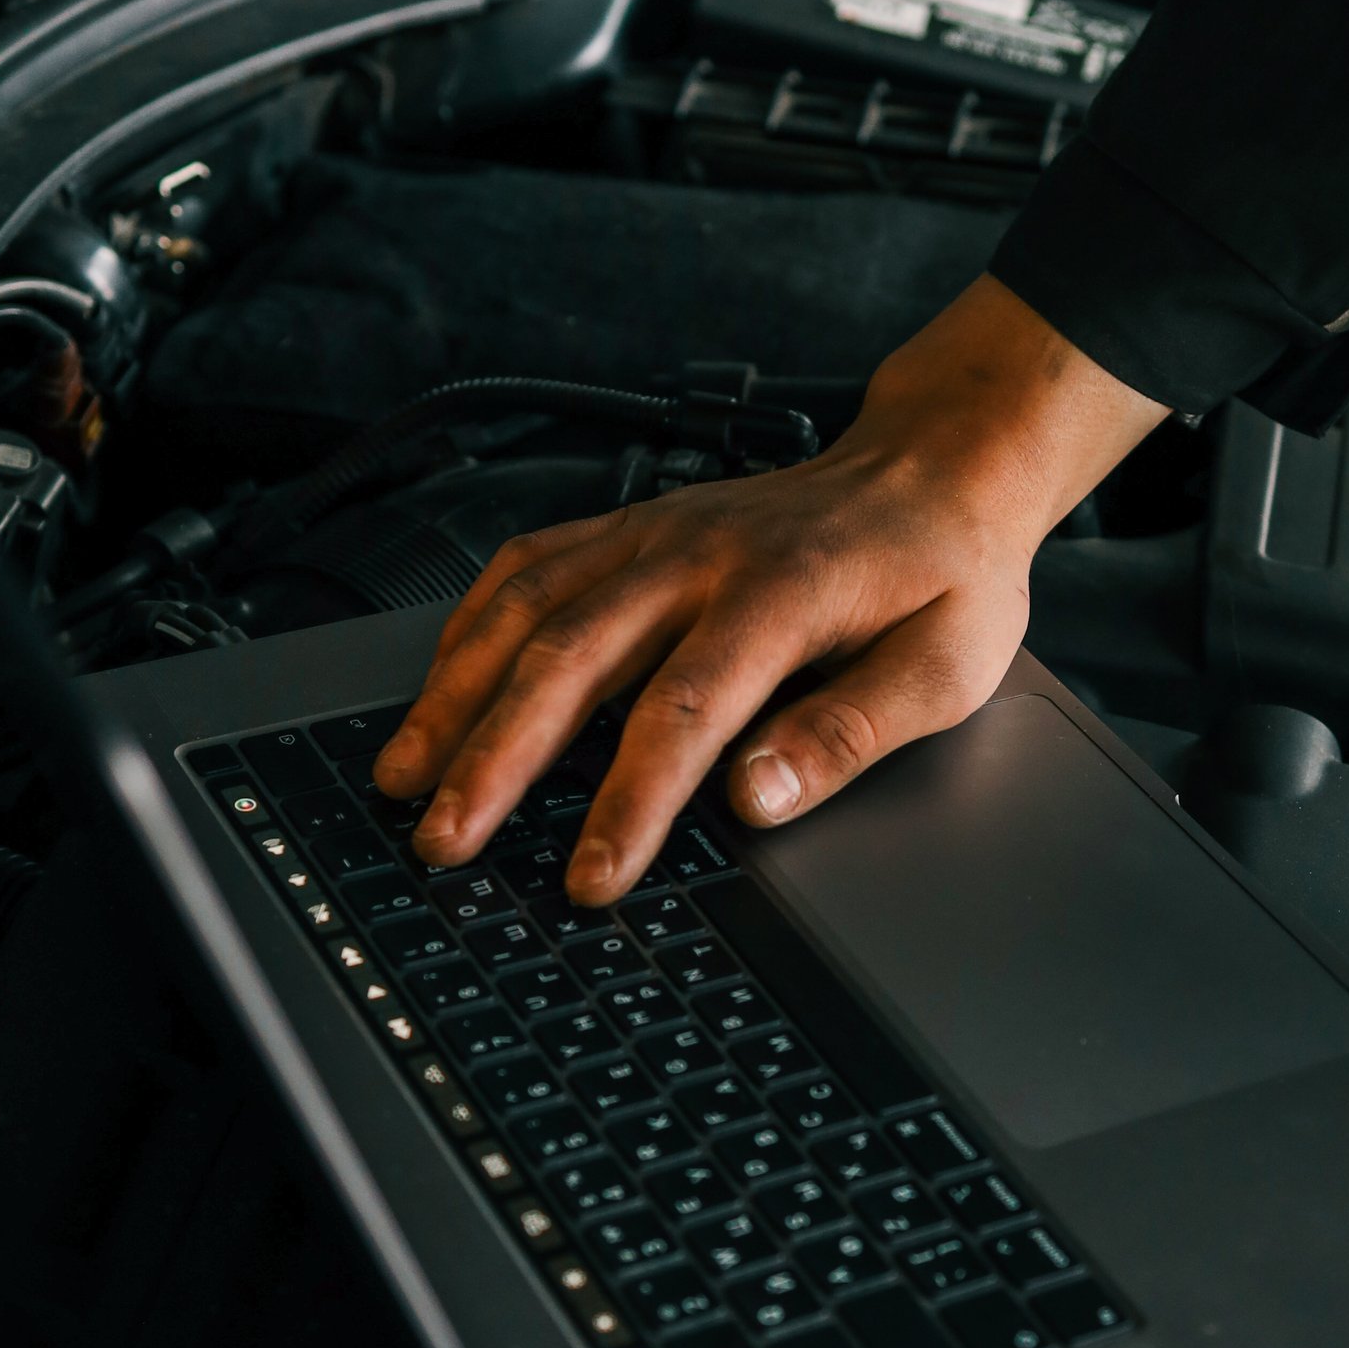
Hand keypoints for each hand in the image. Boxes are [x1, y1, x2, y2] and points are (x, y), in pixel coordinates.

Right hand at [373, 275, 1165, 898]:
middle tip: (446, 841)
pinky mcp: (628, 528)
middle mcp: (697, 555)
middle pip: (570, 659)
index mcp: (781, 593)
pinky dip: (468, 629)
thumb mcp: (945, 667)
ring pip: (525, 609)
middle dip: (495, 758)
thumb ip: (852, 733)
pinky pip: (526, 567)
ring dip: (455, 696)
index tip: (590, 877)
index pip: (684, 711)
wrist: (933, 470)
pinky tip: (436, 688)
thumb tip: (761, 798)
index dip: (629, 802)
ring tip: (403, 778)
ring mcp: (653, 534)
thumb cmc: (942, 577)